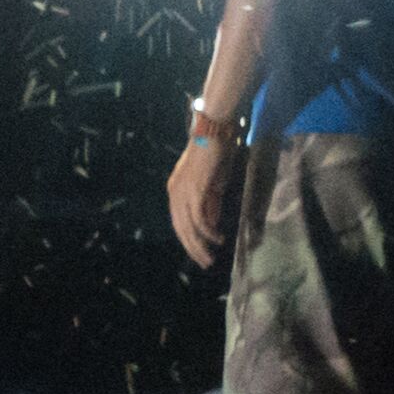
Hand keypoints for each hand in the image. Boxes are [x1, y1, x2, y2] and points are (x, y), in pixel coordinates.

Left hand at [167, 130, 239, 269]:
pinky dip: (208, 231)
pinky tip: (217, 238)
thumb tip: (211, 225)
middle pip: (180, 228)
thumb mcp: (211, 184)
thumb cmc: (214, 155)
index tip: (200, 253)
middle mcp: (175, 192)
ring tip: (211, 256)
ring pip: (188, 227)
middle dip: (193, 248)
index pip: (178, 222)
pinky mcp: (195, 189)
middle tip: (205, 262)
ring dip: (200, 244)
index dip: (189, 240)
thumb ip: (210, 204)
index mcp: (175, 191)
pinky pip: (199, 217)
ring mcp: (183, 191)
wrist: (214, 131)